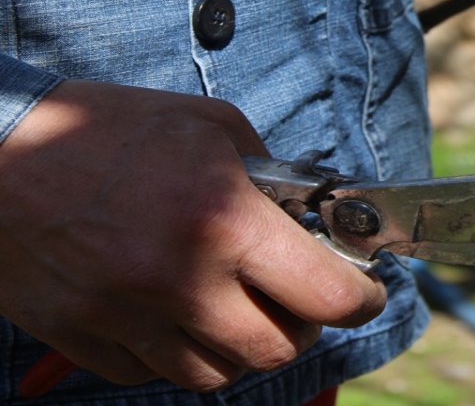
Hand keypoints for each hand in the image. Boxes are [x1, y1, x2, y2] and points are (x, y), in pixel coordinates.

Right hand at [0, 80, 385, 391]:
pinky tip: (174, 313)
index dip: (362, 300)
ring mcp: (127, 317)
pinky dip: (176, 354)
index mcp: (223, 218)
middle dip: (302, 327)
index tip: (365, 292)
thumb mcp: (209, 124)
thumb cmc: (104, 128)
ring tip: (233, 306)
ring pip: (217, 374)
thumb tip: (317, 208)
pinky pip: (152, 375)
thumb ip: (272, 171)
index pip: (327, 296)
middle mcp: (180, 279)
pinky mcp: (83, 338)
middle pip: (278, 349)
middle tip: (297, 298)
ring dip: (240, 347)